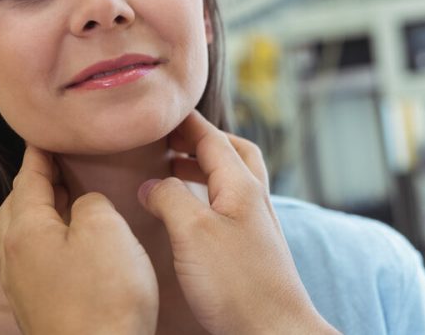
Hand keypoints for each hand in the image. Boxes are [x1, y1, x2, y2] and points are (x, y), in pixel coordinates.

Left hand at [0, 146, 158, 334]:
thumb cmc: (105, 298)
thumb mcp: (106, 229)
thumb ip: (91, 202)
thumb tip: (85, 205)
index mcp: (25, 230)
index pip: (27, 176)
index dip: (40, 151)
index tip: (45, 133)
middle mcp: (15, 257)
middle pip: (19, 206)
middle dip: (36, 182)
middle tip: (60, 163)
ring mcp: (24, 286)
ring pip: (26, 235)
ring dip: (45, 213)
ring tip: (70, 200)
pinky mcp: (40, 307)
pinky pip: (38, 260)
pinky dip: (52, 240)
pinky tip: (75, 246)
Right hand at [138, 111, 337, 334]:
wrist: (273, 330)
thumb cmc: (238, 284)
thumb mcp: (193, 233)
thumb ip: (170, 199)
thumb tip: (151, 185)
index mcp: (243, 186)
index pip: (213, 138)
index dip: (186, 123)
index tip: (161, 111)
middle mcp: (255, 201)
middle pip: (233, 153)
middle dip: (202, 141)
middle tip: (169, 141)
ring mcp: (256, 226)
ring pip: (232, 181)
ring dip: (203, 170)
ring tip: (171, 174)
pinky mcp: (252, 251)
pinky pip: (229, 208)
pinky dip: (207, 198)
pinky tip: (188, 216)